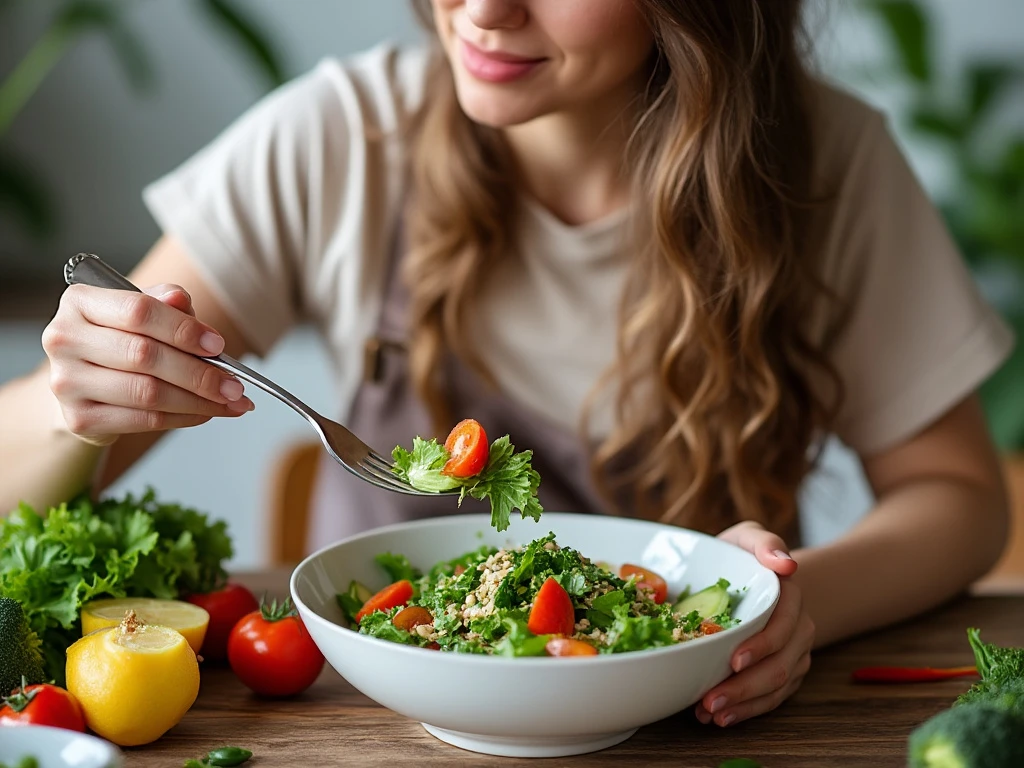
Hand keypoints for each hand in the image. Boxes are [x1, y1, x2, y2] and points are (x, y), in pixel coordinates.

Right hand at [42, 282, 253, 445]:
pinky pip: (144, 419)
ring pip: (148, 392)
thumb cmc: (121, 340)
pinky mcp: (79, 418)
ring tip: (231, 403)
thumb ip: (165, 304)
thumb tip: (181, 300)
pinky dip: (184, 417)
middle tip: (236, 386)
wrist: (85, 382)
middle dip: (200, 373)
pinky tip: (206, 413)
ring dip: (199, 401)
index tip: (218, 345)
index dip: (184, 330)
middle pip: (145, 356)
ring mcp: (67, 382)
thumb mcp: (143, 312)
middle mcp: (64, 339)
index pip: (139, 311)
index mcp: (80, 302)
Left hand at [694, 520, 812, 726]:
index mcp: (790, 599)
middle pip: (779, 666)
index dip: (760, 647)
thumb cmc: (742, 555)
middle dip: (745, 688)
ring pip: (776, 688)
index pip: (781, 628)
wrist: (752, 576)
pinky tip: (720, 717)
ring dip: (743, 705)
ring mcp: (793, 655)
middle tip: (710, 700)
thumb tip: (786, 562)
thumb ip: (764, 542)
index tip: (734, 660)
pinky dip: (746, 711)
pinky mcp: (784, 673)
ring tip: (709, 714)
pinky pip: (772, 699)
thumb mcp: (748, 538)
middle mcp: (798, 630)